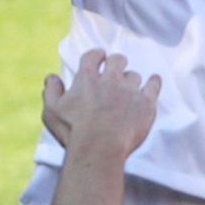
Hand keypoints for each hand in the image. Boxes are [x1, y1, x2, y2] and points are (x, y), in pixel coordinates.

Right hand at [41, 48, 159, 156]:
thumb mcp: (51, 111)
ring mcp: (130, 91)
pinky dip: (153, 82)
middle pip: (118, 60)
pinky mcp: (145, 104)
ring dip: (130, 80)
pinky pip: (153, 86)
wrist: (99, 148)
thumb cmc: (73, 131)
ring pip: (134, 76)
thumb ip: (51, 91)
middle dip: (116, 63)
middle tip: (114, 70)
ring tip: (127, 89)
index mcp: (87, 78)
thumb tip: (51, 77)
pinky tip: (153, 81)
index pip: (93, 56)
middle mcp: (110, 79)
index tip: (98, 58)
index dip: (96, 55)